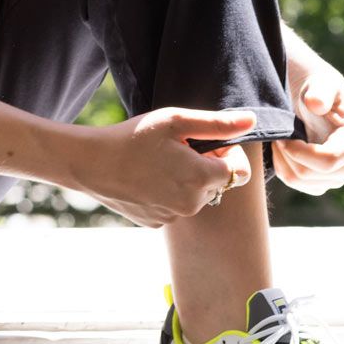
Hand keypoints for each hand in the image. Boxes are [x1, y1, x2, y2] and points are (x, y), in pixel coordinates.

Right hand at [76, 107, 256, 227]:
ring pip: (194, 196)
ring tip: (157, 162)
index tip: (200, 141)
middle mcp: (193, 205)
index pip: (238, 169)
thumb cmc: (133, 137)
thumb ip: (217, 124)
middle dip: (203, 165)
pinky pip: (174, 206)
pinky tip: (145, 178)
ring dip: (185, 179)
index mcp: (202, 178)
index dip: (224, 151)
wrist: (91, 163)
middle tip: (173, 148)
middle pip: (215, 183)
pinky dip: (167, 192)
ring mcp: (173, 217)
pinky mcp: (156, 223)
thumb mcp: (175, 121)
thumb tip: (252, 120)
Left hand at [272, 66, 343, 195]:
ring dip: (281, 159)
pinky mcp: (321, 182)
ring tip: (278, 137)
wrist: (314, 98)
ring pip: (299, 180)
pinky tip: (280, 148)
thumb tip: (317, 105)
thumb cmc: (319, 87)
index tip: (282, 135)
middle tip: (277, 133)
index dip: (297, 151)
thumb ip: (320, 92)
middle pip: (308, 173)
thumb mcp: (321, 83)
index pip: (327, 160)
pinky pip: (295, 183)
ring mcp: (336, 177)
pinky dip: (281, 166)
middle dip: (286, 153)